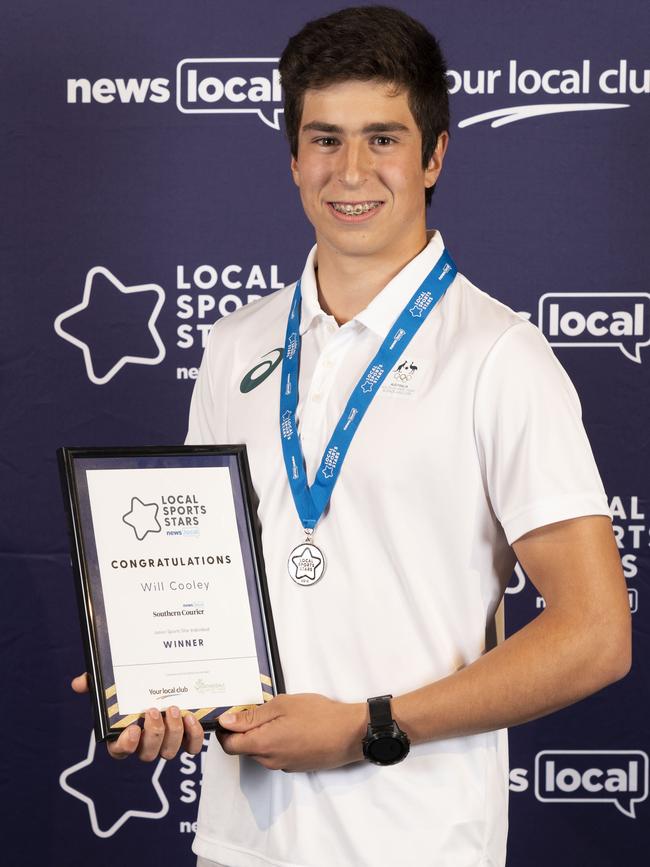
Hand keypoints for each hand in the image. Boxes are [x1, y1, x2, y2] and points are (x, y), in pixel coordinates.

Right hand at [71, 673, 203, 760]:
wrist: (164, 680)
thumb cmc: (132, 687)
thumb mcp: (111, 683)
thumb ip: (95, 683)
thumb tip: (79, 682)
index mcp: (124, 734)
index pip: (119, 750)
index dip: (126, 745)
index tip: (131, 729)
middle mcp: (145, 743)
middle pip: (147, 753)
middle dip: (152, 734)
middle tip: (154, 711)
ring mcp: (167, 742)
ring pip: (169, 752)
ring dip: (173, 733)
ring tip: (174, 710)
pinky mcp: (187, 737)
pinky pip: (192, 747)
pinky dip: (194, 736)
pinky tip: (191, 718)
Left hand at [217, 693, 366, 771]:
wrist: (350, 734)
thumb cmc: (318, 715)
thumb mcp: (282, 705)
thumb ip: (251, 715)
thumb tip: (226, 722)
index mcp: (262, 744)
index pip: (228, 745)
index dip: (224, 730)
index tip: (231, 715)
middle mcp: (269, 760)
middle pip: (243, 748)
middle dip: (245, 730)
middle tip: (259, 709)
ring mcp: (283, 766)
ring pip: (260, 751)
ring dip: (262, 735)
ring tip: (279, 716)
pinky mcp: (295, 766)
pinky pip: (276, 755)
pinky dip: (276, 741)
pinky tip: (292, 727)